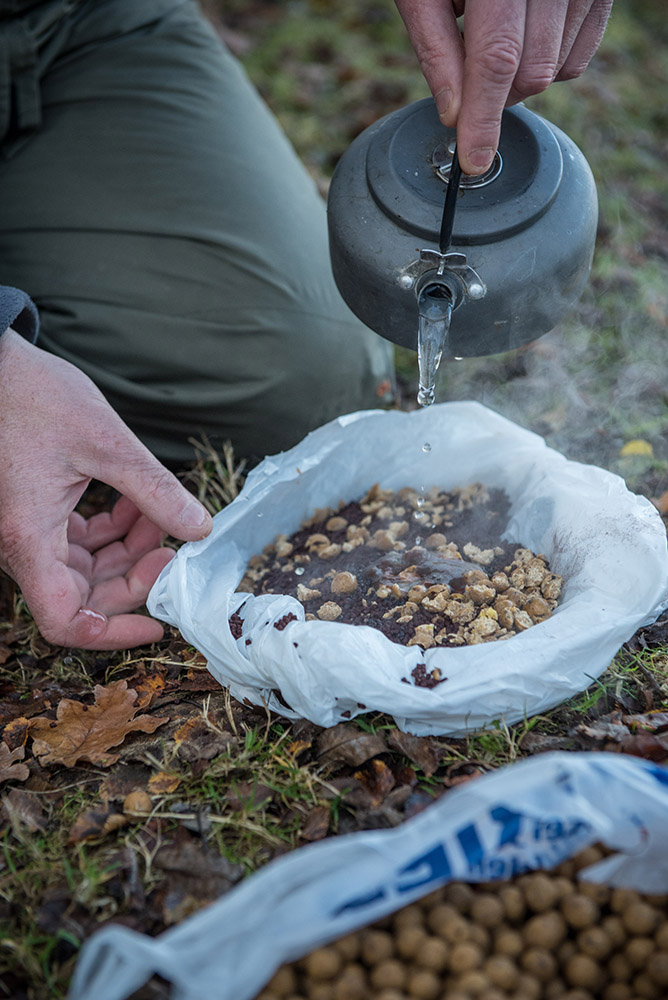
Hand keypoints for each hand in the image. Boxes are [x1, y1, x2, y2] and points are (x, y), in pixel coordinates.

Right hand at [0, 329, 212, 648]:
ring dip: (128, 552)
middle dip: (133, 580)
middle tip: (172, 551)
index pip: (64, 620)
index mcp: (27, 537)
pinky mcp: (33, 511)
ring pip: (84, 569)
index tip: (156, 624)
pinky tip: (139, 505)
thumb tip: (199, 528)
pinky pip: (77, 543)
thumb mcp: (106, 442)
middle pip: (82, 597)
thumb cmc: (31, 394)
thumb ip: (154, 491)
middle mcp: (20, 542)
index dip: (111, 634)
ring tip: (162, 517)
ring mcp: (26, 529)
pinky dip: (112, 532)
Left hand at [395, 0, 612, 173]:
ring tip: (496, 25)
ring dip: (522, 75)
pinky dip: (551, 60)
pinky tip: (526, 33)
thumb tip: (454, 113)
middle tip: (470, 66)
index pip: (496, 59)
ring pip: (559, 68)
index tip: (473, 161)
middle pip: (532, 70)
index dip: (483, 117)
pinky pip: (581, 52)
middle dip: (498, 93)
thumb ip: (436, 49)